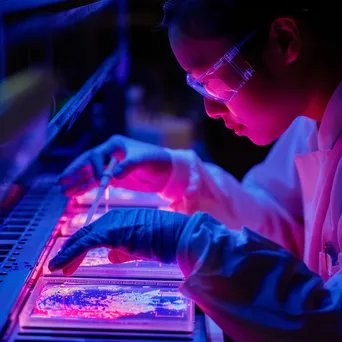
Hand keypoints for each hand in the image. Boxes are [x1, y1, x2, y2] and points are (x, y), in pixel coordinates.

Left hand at [48, 208, 188, 275]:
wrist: (177, 235)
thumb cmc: (164, 240)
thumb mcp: (140, 247)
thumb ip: (123, 250)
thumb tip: (110, 256)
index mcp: (120, 219)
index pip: (95, 233)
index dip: (81, 247)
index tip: (71, 261)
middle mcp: (113, 218)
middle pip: (85, 234)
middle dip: (71, 250)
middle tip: (60, 265)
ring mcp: (111, 224)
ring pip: (82, 238)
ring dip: (68, 254)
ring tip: (56, 267)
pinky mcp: (111, 232)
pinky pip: (85, 244)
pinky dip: (70, 254)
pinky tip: (61, 265)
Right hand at [58, 135, 171, 195]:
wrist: (167, 171)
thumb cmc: (157, 160)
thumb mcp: (144, 160)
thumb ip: (129, 165)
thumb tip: (113, 175)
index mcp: (115, 145)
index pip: (96, 154)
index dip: (94, 167)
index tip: (101, 179)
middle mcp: (109, 154)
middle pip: (87, 163)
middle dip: (74, 172)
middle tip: (60, 182)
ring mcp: (110, 166)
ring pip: (89, 174)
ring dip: (77, 182)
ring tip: (63, 190)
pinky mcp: (114, 178)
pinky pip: (96, 182)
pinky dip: (86, 187)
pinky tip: (75, 193)